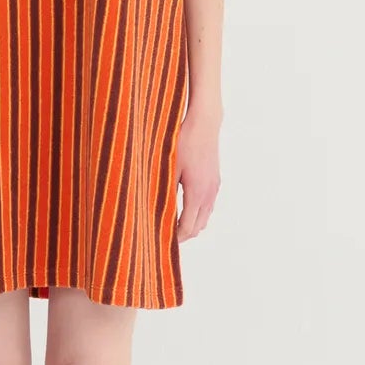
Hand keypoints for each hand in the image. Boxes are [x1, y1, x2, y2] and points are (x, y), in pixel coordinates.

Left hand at [174, 104, 221, 245]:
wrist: (204, 123)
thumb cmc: (183, 141)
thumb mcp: (167, 166)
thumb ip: (162, 190)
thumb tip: (150, 209)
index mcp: (196, 193)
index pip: (187, 228)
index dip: (175, 239)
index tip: (161, 241)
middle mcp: (209, 194)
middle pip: (198, 227)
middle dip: (182, 234)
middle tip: (164, 235)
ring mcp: (214, 188)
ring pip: (205, 217)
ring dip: (191, 223)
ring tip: (171, 223)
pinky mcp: (215, 181)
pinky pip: (208, 206)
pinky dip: (197, 212)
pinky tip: (182, 206)